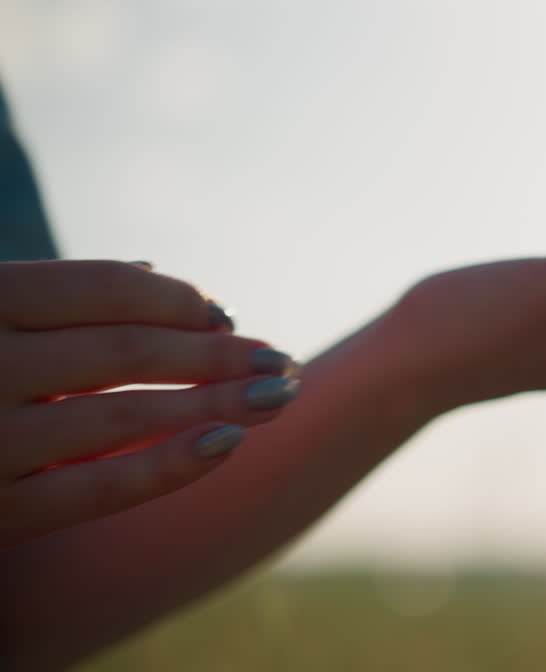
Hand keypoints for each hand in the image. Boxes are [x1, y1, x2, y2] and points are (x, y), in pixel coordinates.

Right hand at [0, 261, 299, 544]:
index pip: (105, 289)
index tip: (228, 317)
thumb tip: (159, 273)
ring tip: (277, 395)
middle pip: (131, 348)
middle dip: (218, 353)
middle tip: (278, 359)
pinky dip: (169, 465)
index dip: (179, 302)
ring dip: (217, 403)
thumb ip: (52, 294)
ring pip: (127, 413)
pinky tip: (227, 445)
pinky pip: (99, 487)